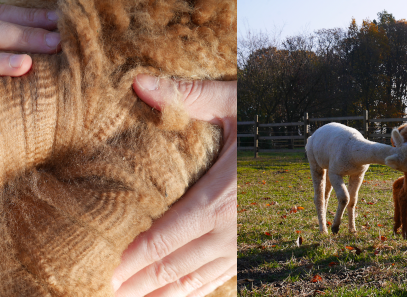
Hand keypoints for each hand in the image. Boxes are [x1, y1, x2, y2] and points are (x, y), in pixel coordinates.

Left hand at [111, 75, 238, 296]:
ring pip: (191, 280)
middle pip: (172, 266)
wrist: (305, 143)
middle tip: (101, 290)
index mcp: (219, 197)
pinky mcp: (242, 249)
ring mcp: (237, 244)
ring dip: (158, 295)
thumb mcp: (230, 103)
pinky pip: (212, 280)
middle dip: (136, 284)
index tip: (104, 270)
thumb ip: (187, 96)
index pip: (165, 237)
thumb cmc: (258, 118)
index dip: (132, 259)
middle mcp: (229, 229)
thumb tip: (140, 85)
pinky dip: (187, 293)